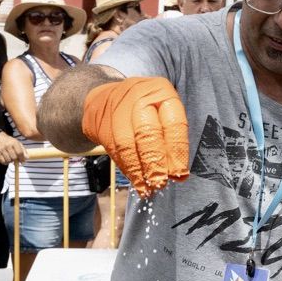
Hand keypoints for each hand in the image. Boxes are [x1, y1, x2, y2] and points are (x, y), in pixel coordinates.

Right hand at [0, 132, 27, 164]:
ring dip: (11, 162)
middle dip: (16, 161)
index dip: (22, 158)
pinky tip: (6, 160)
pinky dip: (5, 163)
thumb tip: (26, 158)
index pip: (19, 153)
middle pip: (14, 158)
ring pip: (8, 160)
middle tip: (16, 161)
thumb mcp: (17, 142)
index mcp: (14, 142)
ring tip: (11, 159)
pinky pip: (3, 161)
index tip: (22, 161)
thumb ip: (23, 150)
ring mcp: (1, 149)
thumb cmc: (9, 141)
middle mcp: (7, 146)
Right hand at [82, 76, 188, 196]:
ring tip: (147, 188)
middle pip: (147, 133)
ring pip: (128, 145)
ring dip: (139, 171)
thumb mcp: (164, 113)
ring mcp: (117, 109)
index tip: (179, 173)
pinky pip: (115, 151)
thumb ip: (172, 140)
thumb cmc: (145, 109)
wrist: (106, 97)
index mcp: (161, 92)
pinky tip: (136, 181)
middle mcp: (139, 96)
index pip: (173, 123)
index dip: (176, 151)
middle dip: (155, 163)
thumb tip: (179, 175)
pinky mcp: (102, 124)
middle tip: (161, 183)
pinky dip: (127, 169)